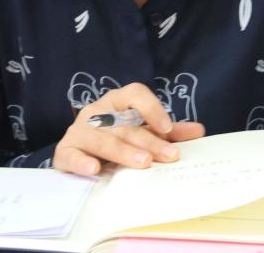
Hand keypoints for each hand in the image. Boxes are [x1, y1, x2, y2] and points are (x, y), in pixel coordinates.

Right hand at [53, 82, 205, 175]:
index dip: (151, 108)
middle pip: (123, 123)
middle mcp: (96, 112)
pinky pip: (72, 155)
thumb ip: (167, 133)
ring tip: (143, 163)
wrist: (77, 155)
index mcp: (116, 101)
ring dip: (123, 151)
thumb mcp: (140, 133)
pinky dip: (82, 162)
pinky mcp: (65, 151)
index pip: (133, 94)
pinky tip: (95, 169)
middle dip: (148, 140)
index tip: (168, 128)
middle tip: (169, 156)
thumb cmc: (114, 140)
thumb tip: (199, 131)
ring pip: (102, 138)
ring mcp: (79, 130)